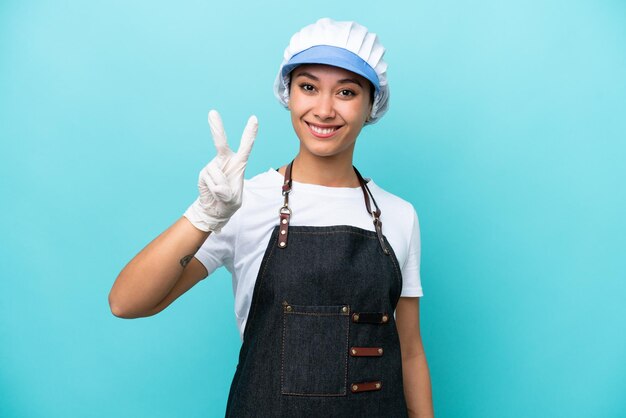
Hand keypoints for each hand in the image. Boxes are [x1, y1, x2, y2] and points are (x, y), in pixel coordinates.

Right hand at [183, 110, 257, 231]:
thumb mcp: (234, 200)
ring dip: (220, 187)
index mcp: (239, 163)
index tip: (254, 118)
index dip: (250, 133)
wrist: (214, 209)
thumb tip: (218, 186)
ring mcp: (213, 165)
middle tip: (212, 112)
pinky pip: (210, 181)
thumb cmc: (228, 202)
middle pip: (221, 143)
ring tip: (221, 193)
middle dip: (216, 128)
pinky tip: (214, 192)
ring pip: (217, 173)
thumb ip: (228, 194)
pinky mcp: (204, 172)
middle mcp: (225, 161)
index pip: (246, 146)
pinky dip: (214, 190)